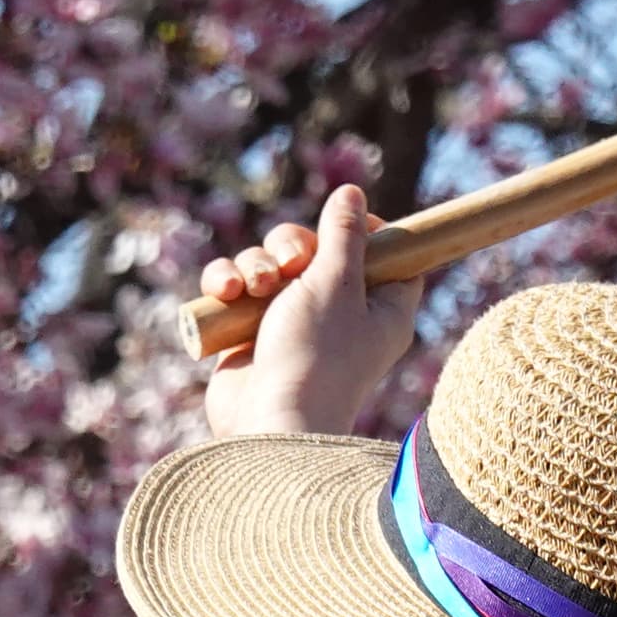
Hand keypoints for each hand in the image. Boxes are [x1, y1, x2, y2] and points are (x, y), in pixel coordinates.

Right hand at [201, 185, 426, 439]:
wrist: (270, 422)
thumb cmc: (317, 354)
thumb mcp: (338, 281)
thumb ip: (344, 233)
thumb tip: (353, 194)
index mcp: (381, 306)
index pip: (389, 256)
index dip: (369, 230)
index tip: (346, 218)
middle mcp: (339, 314)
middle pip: (317, 250)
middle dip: (292, 244)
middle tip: (291, 263)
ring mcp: (291, 324)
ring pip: (270, 264)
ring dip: (255, 263)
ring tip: (253, 289)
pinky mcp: (249, 334)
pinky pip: (237, 288)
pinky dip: (229, 282)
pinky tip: (227, 292)